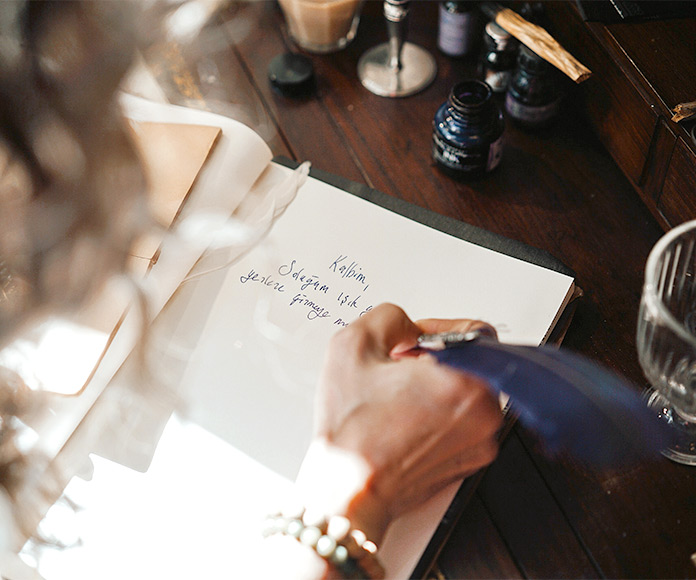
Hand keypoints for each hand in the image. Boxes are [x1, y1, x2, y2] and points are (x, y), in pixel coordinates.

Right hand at [295, 303, 502, 545]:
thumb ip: (390, 317)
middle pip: (470, 363)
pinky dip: (441, 415)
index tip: (414, 341)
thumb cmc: (351, 429)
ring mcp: (482, 441)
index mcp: (465, 380)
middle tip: (398, 372)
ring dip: (438, 387)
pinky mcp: (473, 462)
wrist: (350, 490)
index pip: (475, 331)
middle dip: (434, 360)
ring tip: (399, 399)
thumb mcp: (353, 345)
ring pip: (468, 393)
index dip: (438, 329)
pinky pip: (465, 422)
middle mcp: (485, 413)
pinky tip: (407, 421)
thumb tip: (409, 325)